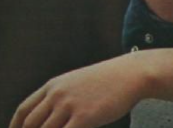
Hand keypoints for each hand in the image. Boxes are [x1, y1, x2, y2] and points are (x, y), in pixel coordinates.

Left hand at [10, 55, 145, 127]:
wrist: (131, 73)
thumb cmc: (108, 79)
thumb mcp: (78, 81)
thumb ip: (61, 96)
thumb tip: (49, 117)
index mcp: (54, 85)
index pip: (24, 110)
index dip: (16, 127)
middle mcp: (58, 94)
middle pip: (30, 125)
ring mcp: (69, 105)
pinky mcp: (83, 117)